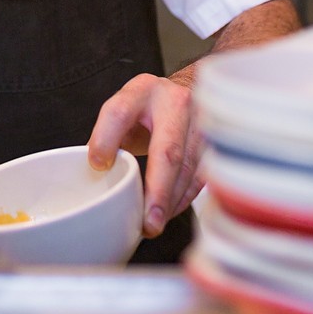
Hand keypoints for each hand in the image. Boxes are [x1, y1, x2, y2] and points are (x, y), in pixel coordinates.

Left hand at [86, 73, 202, 238]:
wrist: (187, 90)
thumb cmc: (148, 104)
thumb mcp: (122, 107)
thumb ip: (106, 133)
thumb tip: (97, 167)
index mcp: (143, 91)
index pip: (120, 113)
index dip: (107, 139)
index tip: (98, 166)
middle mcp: (176, 104)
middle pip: (168, 151)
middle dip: (158, 190)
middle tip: (147, 221)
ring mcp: (201, 123)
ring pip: (189, 169)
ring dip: (171, 201)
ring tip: (153, 223)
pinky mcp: (215, 144)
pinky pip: (201, 177)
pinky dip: (184, 199)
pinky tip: (169, 213)